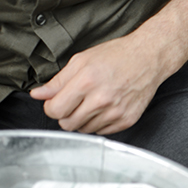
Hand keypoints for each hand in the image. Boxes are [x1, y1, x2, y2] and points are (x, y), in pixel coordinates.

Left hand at [30, 34, 171, 134]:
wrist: (148, 59)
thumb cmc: (116, 56)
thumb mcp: (82, 60)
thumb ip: (58, 81)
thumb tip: (39, 95)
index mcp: (86, 82)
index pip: (55, 110)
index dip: (51, 107)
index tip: (55, 102)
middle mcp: (101, 100)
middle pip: (67, 124)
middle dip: (65, 115)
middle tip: (73, 103)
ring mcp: (115, 112)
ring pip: (84, 130)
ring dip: (82, 120)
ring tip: (90, 103)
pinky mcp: (126, 120)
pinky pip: (101, 131)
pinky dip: (98, 123)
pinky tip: (104, 108)